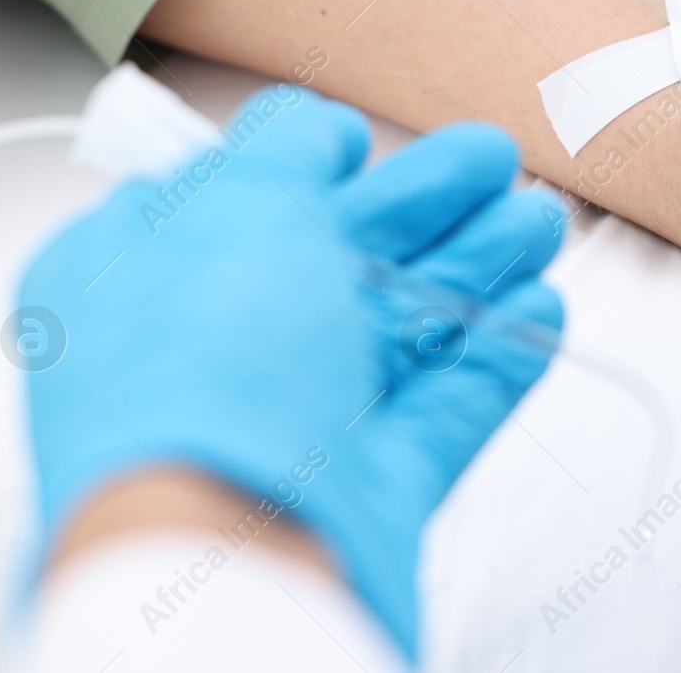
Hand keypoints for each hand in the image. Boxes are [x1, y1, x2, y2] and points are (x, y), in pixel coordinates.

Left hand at [18, 85, 566, 658]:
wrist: (234, 546)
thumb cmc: (205, 368)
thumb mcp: (235, 200)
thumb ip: (282, 145)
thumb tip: (319, 135)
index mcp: (140, 275)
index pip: (231, 200)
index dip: (305, 165)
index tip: (362, 141)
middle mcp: (213, 350)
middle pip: (338, 258)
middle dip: (428, 201)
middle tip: (494, 159)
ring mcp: (292, 425)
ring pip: (399, 327)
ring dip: (477, 265)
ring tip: (539, 222)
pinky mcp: (365, 488)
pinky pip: (441, 408)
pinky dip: (494, 355)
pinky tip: (536, 309)